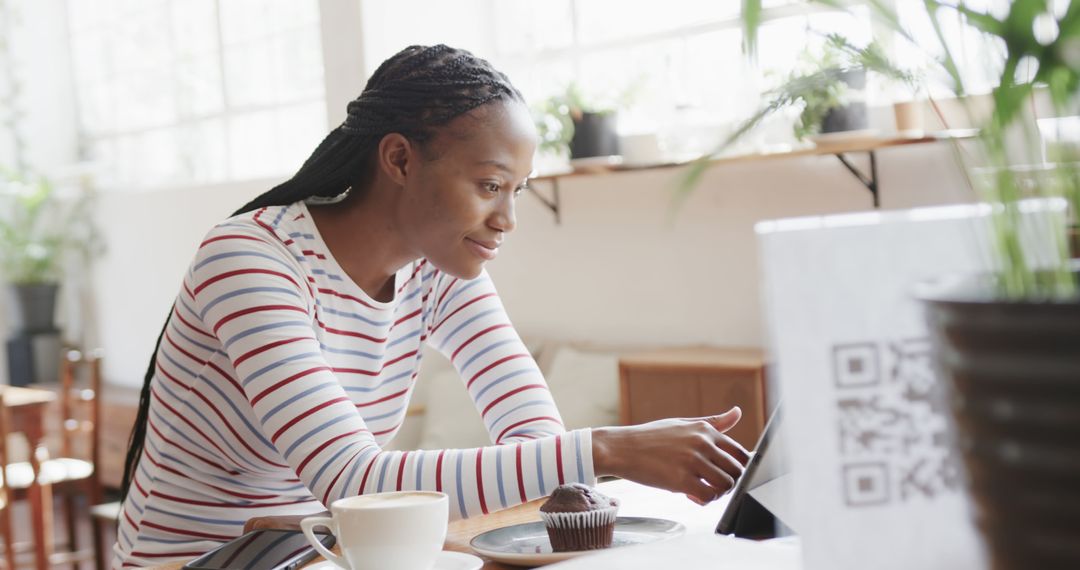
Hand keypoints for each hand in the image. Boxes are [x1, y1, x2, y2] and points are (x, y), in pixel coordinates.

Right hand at [592, 407, 749, 503]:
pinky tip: (691, 495)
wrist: (621, 447)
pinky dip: (704, 500)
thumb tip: (738, 412)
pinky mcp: (681, 480)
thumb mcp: (683, 424)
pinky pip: (708, 496)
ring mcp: (692, 461)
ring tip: (701, 491)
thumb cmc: (651, 437)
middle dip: (729, 482)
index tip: (726, 474)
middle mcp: (702, 443)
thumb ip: (714, 422)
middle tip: (713, 485)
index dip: (738, 469)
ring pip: (726, 485)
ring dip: (717, 493)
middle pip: (737, 471)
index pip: (741, 453)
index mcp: (705, 430)